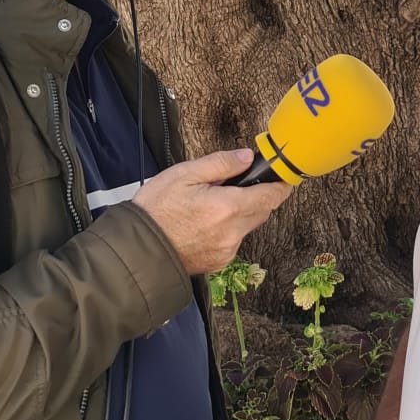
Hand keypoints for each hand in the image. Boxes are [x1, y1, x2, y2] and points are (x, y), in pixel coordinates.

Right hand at [132, 151, 291, 275]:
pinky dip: (229, 229)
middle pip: (263, 211)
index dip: (280, 184)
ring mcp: (227, 250)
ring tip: (215, 203)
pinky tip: (207, 222)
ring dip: (243, 213)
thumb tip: (246, 157)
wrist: (138, 249)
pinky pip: (235, 240)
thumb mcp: (184, 174)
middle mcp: (232, 232)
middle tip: (239, 184)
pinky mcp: (219, 261)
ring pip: (248, 226)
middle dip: (259, 196)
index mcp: (227, 207)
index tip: (281, 176)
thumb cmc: (155, 211)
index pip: (271, 196)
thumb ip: (220, 164)